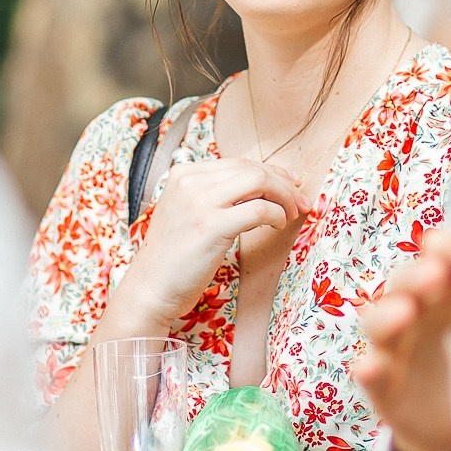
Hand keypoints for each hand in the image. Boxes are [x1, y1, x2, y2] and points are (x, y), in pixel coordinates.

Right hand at [103, 157, 306, 334]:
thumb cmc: (174, 257)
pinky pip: (259, 209)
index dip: (270, 171)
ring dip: (284, 196)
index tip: (289, 185)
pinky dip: (276, 214)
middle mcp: (189, 181)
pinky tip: (278, 225)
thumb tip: (260, 184)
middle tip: (300, 201)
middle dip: (283, 183)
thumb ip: (213, 194)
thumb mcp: (187, 213)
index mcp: (183, 174)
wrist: (150, 288)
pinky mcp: (211, 225)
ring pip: (258, 181)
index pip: (238, 162)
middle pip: (251, 168)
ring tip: (291, 213)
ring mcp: (199, 202)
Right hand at [352, 226, 450, 450]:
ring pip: (378, 321)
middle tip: (437, 275)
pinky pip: (369, 373)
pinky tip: (370, 367)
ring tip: (405, 313)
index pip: (445, 255)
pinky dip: (368, 368)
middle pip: (406, 280)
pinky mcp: (382, 384)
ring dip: (387, 313)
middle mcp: (417, 309)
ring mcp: (395, 345)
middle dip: (419, 274)